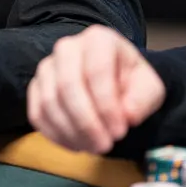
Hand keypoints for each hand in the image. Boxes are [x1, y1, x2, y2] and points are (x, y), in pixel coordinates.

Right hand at [27, 25, 164, 154]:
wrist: (114, 81)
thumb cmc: (131, 82)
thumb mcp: (149, 88)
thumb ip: (142, 99)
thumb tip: (127, 115)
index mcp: (98, 39)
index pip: (96, 71)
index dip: (107, 105)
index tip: (120, 132)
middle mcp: (67, 47)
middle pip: (67, 85)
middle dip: (85, 122)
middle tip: (104, 146)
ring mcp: (47, 66)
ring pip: (49, 101)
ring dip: (71, 131)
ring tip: (92, 147)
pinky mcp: (36, 87)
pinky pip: (37, 113)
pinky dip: (54, 134)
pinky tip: (76, 145)